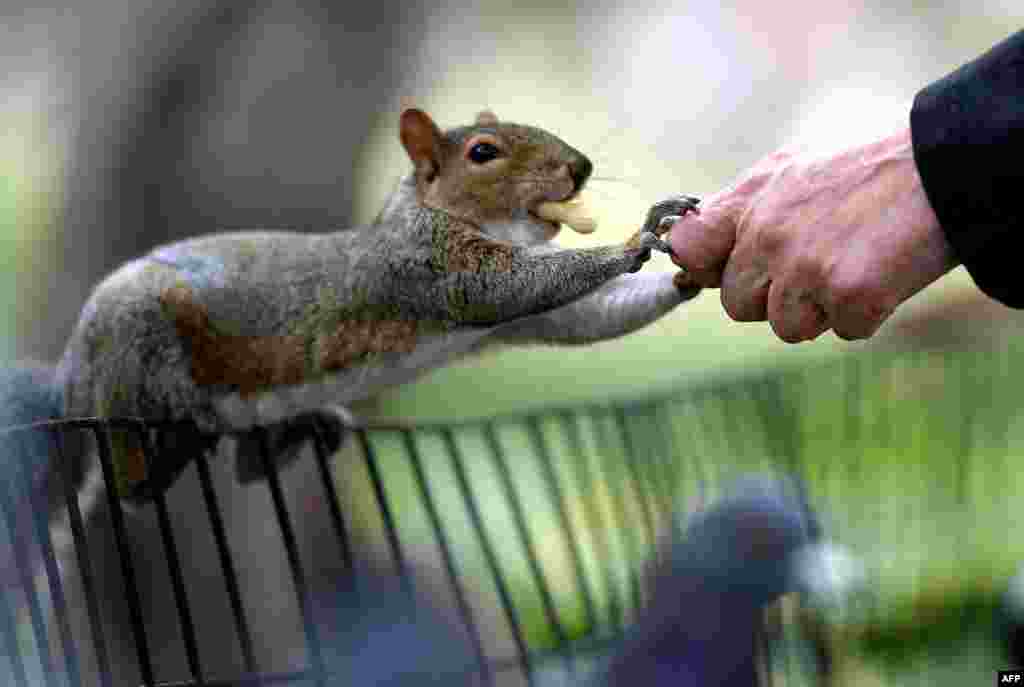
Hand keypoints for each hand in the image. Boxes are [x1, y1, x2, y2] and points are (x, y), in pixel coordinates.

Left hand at [668, 128, 958, 341]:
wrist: (946, 162)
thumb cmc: (868, 167)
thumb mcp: (792, 166)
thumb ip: (739, 209)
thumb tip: (688, 251)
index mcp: (751, 201)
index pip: (689, 249)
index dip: (705, 267)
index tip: (724, 270)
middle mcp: (768, 235)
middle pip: (737, 304)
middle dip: (773, 296)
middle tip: (819, 262)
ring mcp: (806, 268)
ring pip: (786, 326)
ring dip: (820, 310)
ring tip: (855, 262)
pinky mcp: (850, 295)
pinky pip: (842, 331)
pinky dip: (866, 313)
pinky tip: (884, 272)